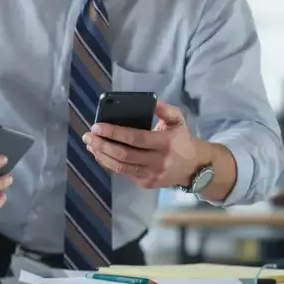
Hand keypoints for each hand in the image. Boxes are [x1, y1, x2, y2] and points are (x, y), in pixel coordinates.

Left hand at [82, 99, 199, 189]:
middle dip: (102, 145)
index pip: (135, 138)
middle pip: (124, 155)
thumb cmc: (181, 139)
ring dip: (102, 155)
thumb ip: (164, 109)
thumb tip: (151, 100)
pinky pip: (124, 173)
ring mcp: (152, 174)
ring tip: (90, 145)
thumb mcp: (178, 120)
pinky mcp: (147, 183)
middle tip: (88, 136)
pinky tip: (100, 154)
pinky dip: (109, 163)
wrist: (195, 167)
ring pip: (121, 167)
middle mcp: (158, 161)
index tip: (97, 126)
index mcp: (165, 143)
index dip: (114, 133)